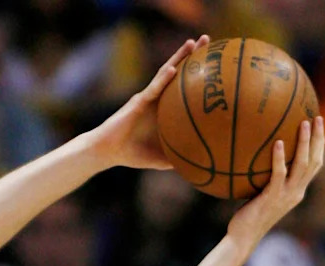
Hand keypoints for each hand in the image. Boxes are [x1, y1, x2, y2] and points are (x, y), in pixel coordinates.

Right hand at [92, 38, 208, 170]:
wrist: (108, 152)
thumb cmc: (132, 154)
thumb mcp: (160, 159)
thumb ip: (177, 157)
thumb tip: (199, 167)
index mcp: (165, 108)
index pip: (184, 86)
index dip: (198, 73)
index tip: (216, 63)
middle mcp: (158, 98)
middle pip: (178, 71)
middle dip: (192, 55)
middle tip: (209, 40)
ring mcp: (148, 97)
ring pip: (165, 73)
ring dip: (178, 57)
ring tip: (192, 43)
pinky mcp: (137, 101)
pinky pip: (153, 89)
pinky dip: (162, 79)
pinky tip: (172, 69)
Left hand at [228, 117, 324, 252]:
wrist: (242, 238)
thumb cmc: (249, 216)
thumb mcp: (264, 194)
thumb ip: (268, 178)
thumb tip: (260, 154)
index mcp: (297, 191)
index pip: (315, 166)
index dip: (320, 146)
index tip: (319, 127)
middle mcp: (296, 193)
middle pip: (314, 162)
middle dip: (318, 139)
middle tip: (317, 118)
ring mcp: (285, 196)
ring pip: (302, 166)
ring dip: (304, 143)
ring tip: (304, 123)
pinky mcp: (272, 198)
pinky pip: (278, 175)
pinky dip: (279, 158)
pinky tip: (277, 143)